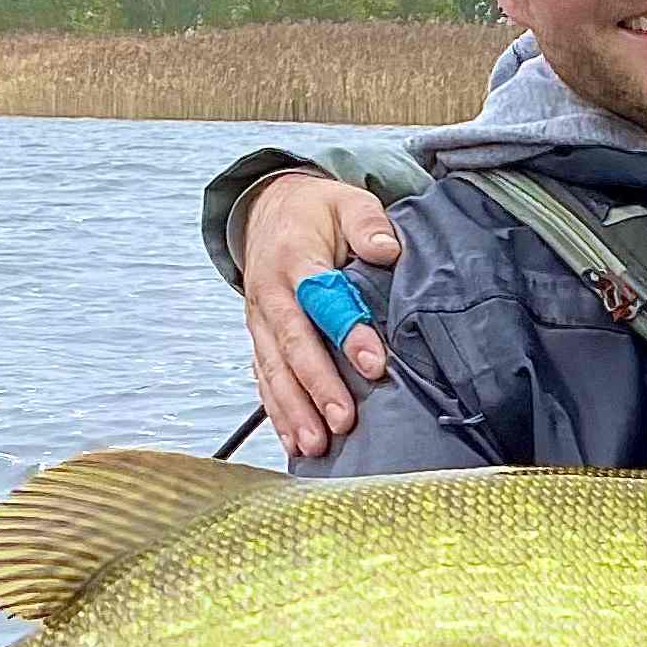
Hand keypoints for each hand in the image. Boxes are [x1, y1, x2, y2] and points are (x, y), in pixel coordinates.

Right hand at [244, 172, 400, 456]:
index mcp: (295, 258)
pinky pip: (264, 380)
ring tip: (316, 445)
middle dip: (318, 386)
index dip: (347, 331)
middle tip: (343, 421)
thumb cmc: (318, 213)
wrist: (271, 211)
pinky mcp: (259, 339)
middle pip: (293, 345)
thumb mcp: (346, 201)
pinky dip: (278, 413)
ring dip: (294, 410)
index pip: (322, 298)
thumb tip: (387, 248)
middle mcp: (271, 294)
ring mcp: (260, 320)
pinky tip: (294, 442)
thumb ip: (368, 222)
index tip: (375, 363)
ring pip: (274, 370)